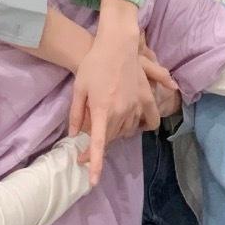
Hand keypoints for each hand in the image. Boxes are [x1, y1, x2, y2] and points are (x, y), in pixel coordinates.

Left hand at [70, 25, 176, 185]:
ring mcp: (136, 105)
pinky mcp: (147, 97)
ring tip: (107, 124)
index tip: (93, 181)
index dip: (96, 164)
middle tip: (86, 148)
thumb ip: (76, 114)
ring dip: (116, 133)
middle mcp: (121, 111)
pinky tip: (136, 125)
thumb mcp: (78, 89)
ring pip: (127, 130)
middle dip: (99, 146)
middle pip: (111, 137)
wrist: (117, 43)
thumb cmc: (93, 64)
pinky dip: (143, 125)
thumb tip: (74, 135)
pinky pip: (150, 119)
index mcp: (102, 110)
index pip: (98, 143)